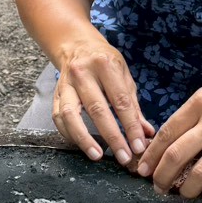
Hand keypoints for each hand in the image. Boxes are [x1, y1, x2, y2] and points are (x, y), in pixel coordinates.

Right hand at [52, 35, 155, 166]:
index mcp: (105, 65)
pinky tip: (82, 145)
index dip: (130, 126)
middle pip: (97, 110)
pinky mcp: (56, 94)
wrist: (76, 45)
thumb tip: (146, 133)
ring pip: (71, 115)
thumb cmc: (105, 62)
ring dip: (84, 139)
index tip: (139, 145)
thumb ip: (133, 105)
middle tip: (124, 157)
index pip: (121, 101)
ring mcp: (66, 84)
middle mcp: (83, 73)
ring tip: (98, 155)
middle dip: (112, 137)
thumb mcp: (124, 75)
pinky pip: (59, 118)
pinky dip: (70, 134)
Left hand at [136, 58, 201, 197]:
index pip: (167, 133)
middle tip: (158, 187)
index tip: (144, 167)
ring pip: (198, 174)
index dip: (152, 154)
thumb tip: (178, 137)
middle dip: (161, 177)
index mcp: (201, 102)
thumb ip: (197, 112)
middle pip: (176, 156)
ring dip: (187, 189)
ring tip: (185, 192)